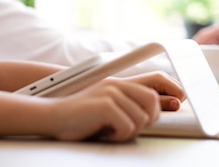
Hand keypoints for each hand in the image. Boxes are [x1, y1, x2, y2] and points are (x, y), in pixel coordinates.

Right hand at [46, 73, 183, 141]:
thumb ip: (127, 106)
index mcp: (118, 83)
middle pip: (152, 102)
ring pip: (141, 119)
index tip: (165, 110)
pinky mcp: (105, 105)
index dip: (163, 101)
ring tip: (112, 131)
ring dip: (129, 131)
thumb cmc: (79, 117)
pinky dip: (119, 136)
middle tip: (129, 128)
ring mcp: (110, 93)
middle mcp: (116, 85)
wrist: (53, 116)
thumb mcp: (106, 108)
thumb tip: (153, 114)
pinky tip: (106, 133)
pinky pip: (127, 126)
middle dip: (148, 120)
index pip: (153, 88)